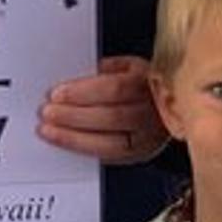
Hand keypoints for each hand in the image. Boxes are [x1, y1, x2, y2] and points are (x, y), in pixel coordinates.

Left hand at [37, 55, 169, 164]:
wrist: (174, 106)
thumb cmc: (144, 83)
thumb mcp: (129, 65)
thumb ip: (105, 69)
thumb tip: (76, 73)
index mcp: (149, 84)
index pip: (115, 89)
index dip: (83, 92)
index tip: (56, 93)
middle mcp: (152, 113)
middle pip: (111, 117)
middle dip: (74, 116)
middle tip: (46, 113)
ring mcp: (147, 137)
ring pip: (110, 142)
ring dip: (74, 137)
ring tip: (48, 131)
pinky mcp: (138, 154)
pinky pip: (110, 157)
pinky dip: (84, 150)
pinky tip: (65, 142)